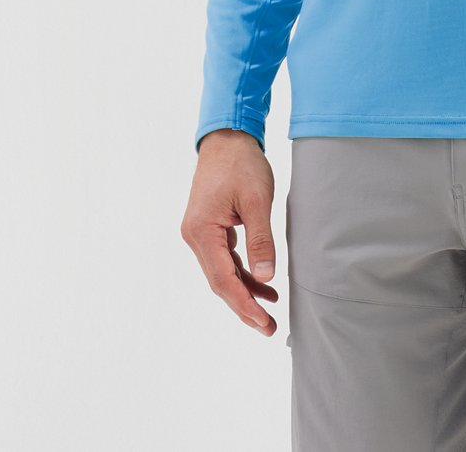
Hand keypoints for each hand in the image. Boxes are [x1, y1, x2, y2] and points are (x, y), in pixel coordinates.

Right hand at [181, 129, 280, 337]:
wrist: (228, 137)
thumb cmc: (241, 164)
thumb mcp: (257, 200)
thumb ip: (261, 239)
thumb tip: (265, 277)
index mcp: (202, 232)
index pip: (223, 279)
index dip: (244, 304)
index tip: (263, 323)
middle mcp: (195, 237)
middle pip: (219, 282)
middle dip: (244, 306)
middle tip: (269, 329)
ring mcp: (200, 233)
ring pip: (222, 272)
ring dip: (245, 291)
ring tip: (270, 312)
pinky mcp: (209, 228)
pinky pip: (225, 258)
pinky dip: (242, 272)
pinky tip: (261, 283)